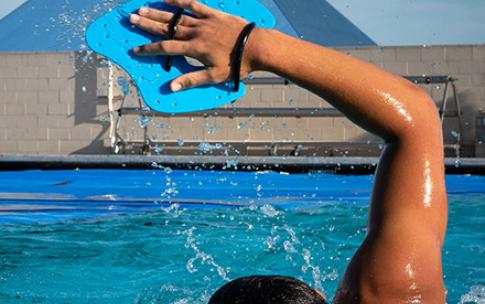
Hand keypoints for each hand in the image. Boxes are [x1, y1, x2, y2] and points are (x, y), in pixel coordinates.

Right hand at [130, 0, 256, 91]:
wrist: (256, 46)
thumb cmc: (237, 64)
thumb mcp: (214, 76)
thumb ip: (191, 80)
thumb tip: (171, 87)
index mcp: (194, 49)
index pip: (166, 49)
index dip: (149, 49)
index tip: (135, 49)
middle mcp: (195, 33)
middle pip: (166, 28)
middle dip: (147, 24)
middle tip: (131, 19)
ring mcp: (203, 21)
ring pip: (176, 16)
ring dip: (158, 12)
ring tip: (142, 9)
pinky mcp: (213, 14)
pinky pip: (193, 4)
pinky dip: (180, 1)